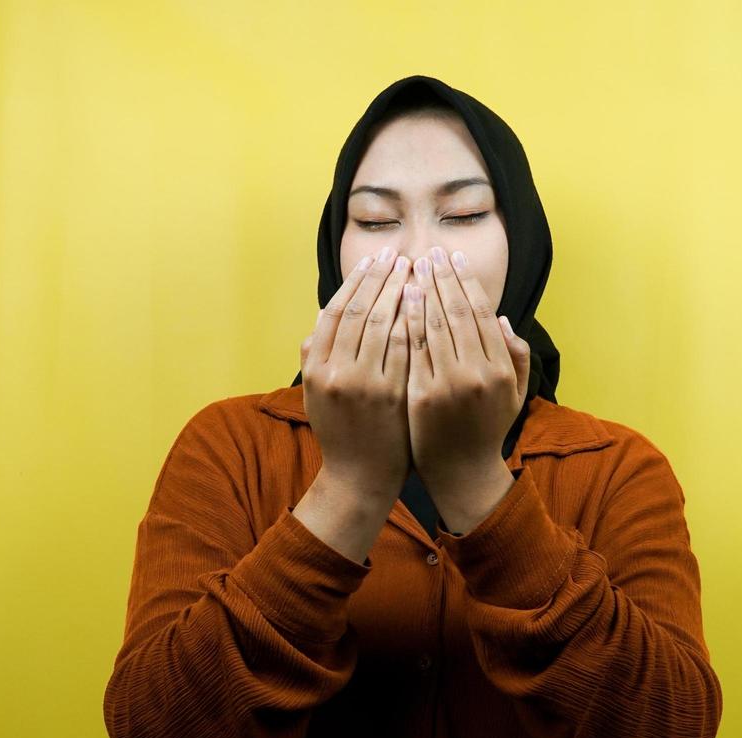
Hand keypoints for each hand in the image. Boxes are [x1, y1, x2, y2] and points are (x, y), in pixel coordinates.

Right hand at [300, 246, 413, 499]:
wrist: (360, 478)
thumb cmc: (340, 433)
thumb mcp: (315, 394)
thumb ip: (315, 354)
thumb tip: (325, 311)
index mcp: (317, 368)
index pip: (337, 311)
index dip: (356, 282)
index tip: (374, 260)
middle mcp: (338, 373)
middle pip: (363, 311)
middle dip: (382, 278)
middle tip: (399, 254)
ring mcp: (367, 385)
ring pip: (386, 325)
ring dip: (402, 291)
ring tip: (416, 269)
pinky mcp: (394, 396)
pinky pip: (407, 349)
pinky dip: (416, 321)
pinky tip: (426, 302)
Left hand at [403, 246, 531, 490]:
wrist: (461, 473)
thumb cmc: (486, 430)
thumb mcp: (514, 395)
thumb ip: (515, 357)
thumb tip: (502, 320)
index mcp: (501, 369)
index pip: (482, 313)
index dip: (466, 282)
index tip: (453, 259)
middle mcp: (478, 374)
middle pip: (457, 313)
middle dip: (441, 278)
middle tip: (428, 252)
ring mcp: (449, 386)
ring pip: (433, 326)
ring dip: (421, 292)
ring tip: (411, 267)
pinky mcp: (422, 397)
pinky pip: (412, 351)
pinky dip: (406, 322)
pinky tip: (399, 301)